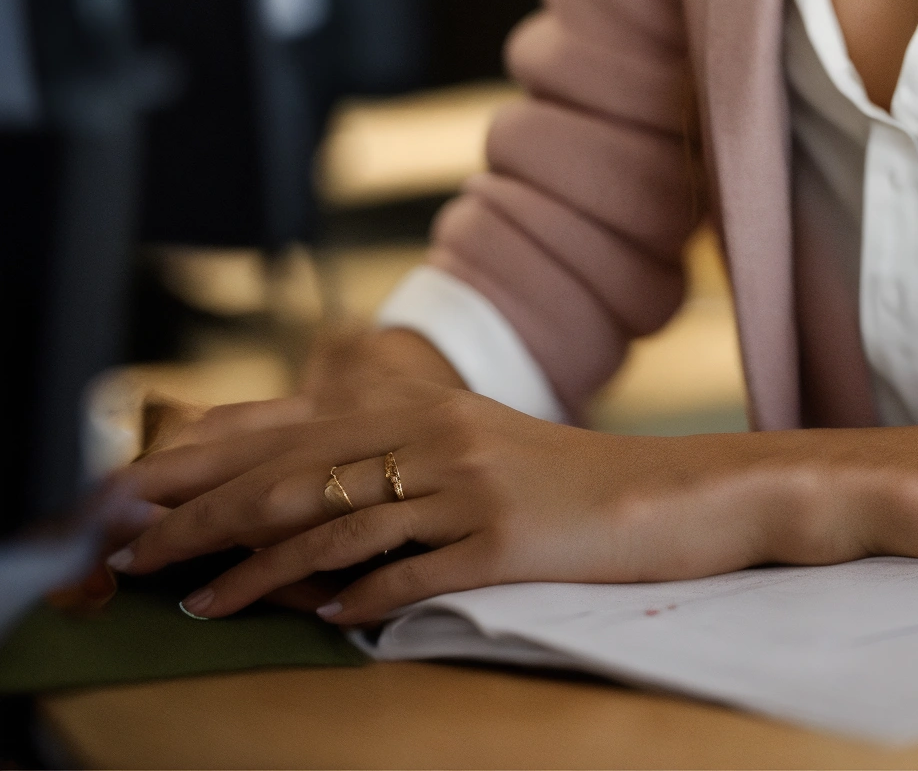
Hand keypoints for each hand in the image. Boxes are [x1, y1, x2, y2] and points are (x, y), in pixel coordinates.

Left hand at [112, 381, 803, 627]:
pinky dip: (357, 599)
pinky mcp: (501, 540)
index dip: (209, 462)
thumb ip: (395, 458)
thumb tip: (298, 500)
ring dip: (255, 572)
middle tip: (133, 554)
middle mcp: (438, 436)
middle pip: (295, 475)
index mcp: (424, 410)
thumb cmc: (565, 487)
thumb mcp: (476, 450)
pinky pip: (411, 573)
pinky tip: (319, 621)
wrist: (670, 498)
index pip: (292, 432)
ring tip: (197, 604)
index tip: (141, 494)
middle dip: (203, 517)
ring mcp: (468, 486)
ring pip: (337, 526)